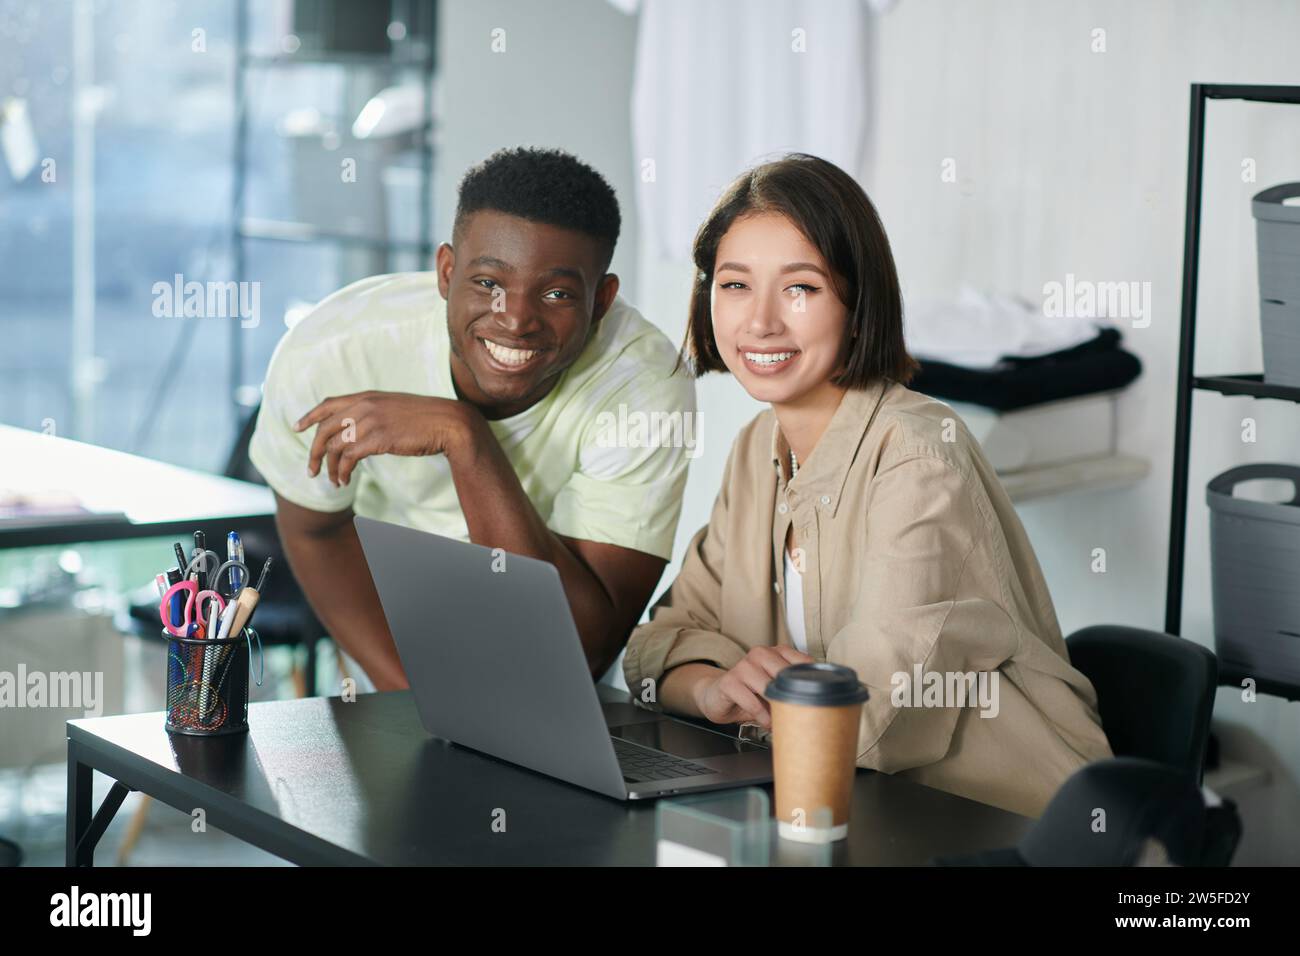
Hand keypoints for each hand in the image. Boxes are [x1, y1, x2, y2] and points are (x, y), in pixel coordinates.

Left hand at [294, 391, 481, 486]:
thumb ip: (375, 414)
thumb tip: (360, 428)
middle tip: (311, 471)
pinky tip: (344, 481)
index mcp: (367, 396)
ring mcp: (370, 421)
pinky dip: (342, 472)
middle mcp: (364, 405)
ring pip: (335, 446)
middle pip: (325, 428)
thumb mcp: (395, 409)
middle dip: (314, 452)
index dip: (309, 416)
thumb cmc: (427, 419)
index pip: (328, 404)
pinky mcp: (377, 438)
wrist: (448, 423)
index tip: (296, 428)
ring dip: (329, 468)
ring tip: (334, 482)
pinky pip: (348, 457)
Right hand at [693, 645, 813, 728]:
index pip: (803, 662)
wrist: (716, 695)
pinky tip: (766, 723)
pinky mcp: (730, 681)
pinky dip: (762, 716)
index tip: (818, 700)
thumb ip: (793, 689)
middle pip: (787, 674)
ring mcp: (744, 666)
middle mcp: (760, 653)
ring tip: (782, 722)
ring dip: (778, 709)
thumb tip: (822, 705)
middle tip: (799, 714)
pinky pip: (752, 702)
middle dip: (794, 697)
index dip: (813, 683)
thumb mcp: (774, 688)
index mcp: (776, 652)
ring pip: (769, 687)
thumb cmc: (750, 693)